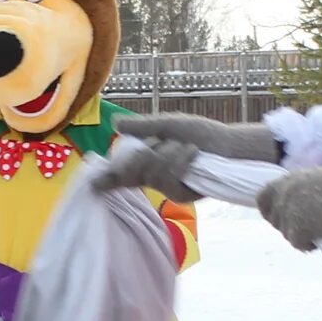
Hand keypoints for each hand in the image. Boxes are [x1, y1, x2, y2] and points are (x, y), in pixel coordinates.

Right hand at [106, 115, 278, 202]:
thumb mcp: (168, 125)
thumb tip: (115, 124)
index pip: (122, 173)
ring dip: (169, 154)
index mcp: (148, 161)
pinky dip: (180, 160)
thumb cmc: (201, 134)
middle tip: (160, 144)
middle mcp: (154, 177)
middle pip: (131, 172)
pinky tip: (192, 153)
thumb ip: (142, 127)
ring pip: (152, 172)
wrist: (229, 146)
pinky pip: (169, 177)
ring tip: (187, 147)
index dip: (106, 179)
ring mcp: (168, 188)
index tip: (92, 185)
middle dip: (142, 157)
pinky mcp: (182, 196)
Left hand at [255, 152, 321, 251]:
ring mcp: (286, 216)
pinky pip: (300, 245)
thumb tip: (294, 208)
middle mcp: (280, 198)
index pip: (261, 200)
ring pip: (288, 235)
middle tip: (311, 224)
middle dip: (291, 225)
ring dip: (303, 235)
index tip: (283, 216)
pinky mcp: (296, 231)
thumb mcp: (313, 181)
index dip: (271, 210)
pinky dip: (311, 244)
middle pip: (275, 221)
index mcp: (283, 182)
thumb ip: (297, 193)